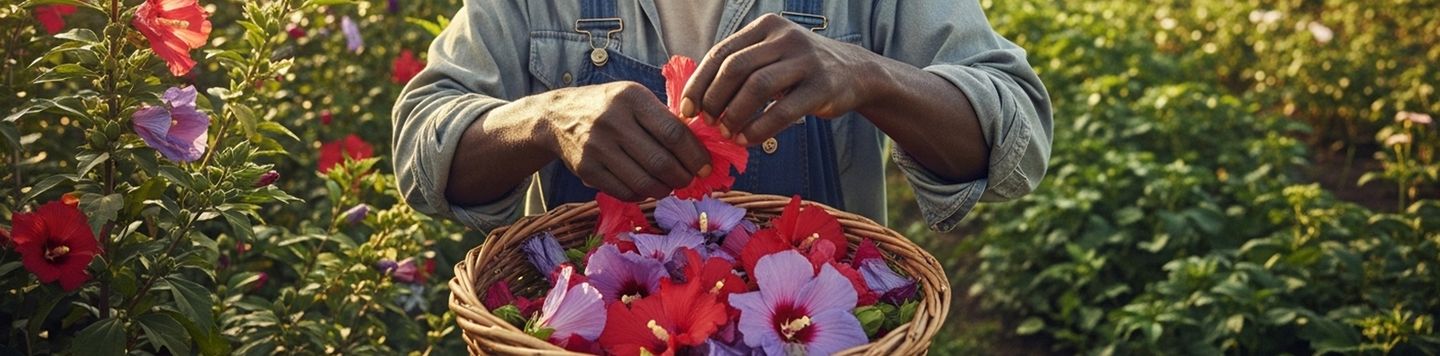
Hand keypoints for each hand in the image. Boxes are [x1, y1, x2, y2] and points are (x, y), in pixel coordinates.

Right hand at [540, 82, 711, 200]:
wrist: (558, 117)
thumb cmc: (608, 107)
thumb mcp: (633, 97)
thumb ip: (664, 117)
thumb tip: (702, 149)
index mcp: (631, 98)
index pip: (674, 133)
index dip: (695, 155)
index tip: (706, 166)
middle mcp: (612, 121)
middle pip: (661, 162)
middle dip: (684, 177)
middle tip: (691, 179)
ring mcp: (597, 147)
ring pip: (644, 182)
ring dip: (666, 189)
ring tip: (671, 184)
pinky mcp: (586, 169)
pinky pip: (625, 192)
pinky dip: (643, 194)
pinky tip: (648, 186)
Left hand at [680, 13, 879, 145]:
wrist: (855, 72)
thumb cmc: (801, 69)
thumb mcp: (772, 55)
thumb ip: (740, 68)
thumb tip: (697, 100)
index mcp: (765, 26)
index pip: (721, 52)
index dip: (699, 83)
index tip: (687, 108)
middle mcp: (785, 37)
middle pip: (735, 67)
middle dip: (714, 99)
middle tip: (707, 123)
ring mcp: (805, 59)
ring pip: (757, 86)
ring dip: (735, 114)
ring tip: (726, 132)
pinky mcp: (822, 85)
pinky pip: (784, 110)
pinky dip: (761, 128)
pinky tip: (749, 140)